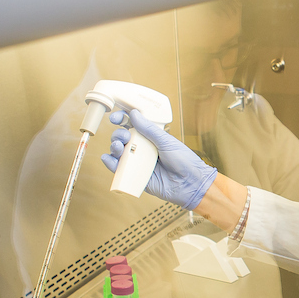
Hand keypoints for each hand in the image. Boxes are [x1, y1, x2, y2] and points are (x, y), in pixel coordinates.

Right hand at [101, 110, 217, 209]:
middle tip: (125, 137)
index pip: (133, 125)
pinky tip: (108, 158)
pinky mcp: (135, 176)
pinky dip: (110, 163)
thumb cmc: (184, 161)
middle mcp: (143, 149)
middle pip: (123, 138)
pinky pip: (119, 169)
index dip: (122, 120)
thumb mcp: (166, 141)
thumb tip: (134, 114)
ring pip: (119, 152)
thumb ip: (149, 129)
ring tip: (118, 147)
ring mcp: (138, 162)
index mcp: (151, 137)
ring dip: (114, 147)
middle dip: (118, 134)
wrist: (190, 184)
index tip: (116, 117)